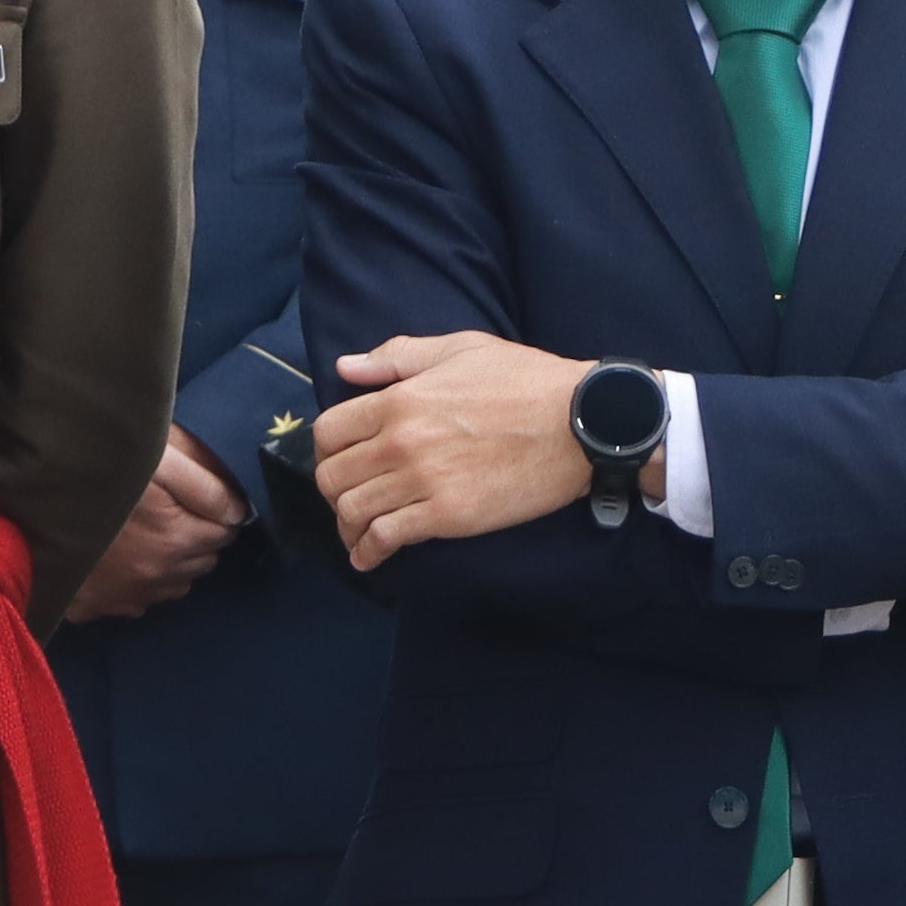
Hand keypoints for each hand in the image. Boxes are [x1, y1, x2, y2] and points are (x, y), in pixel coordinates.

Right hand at [67, 430, 249, 623]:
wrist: (22, 510)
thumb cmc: (94, 474)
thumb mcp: (159, 461)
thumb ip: (206, 485)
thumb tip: (239, 511)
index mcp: (177, 540)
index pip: (225, 531)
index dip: (215, 510)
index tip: (197, 495)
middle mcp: (158, 578)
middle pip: (202, 560)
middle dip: (196, 537)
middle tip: (171, 510)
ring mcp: (124, 598)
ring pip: (173, 584)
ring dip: (170, 563)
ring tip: (145, 533)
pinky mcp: (93, 608)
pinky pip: (134, 601)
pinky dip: (136, 584)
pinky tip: (118, 559)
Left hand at [311, 335, 600, 570]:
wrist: (579, 422)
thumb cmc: (525, 380)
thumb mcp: (460, 349)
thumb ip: (397, 357)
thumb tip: (346, 367)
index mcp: (400, 399)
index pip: (329, 431)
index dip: (326, 449)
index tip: (339, 459)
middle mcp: (402, 441)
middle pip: (333, 475)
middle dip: (333, 489)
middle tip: (348, 497)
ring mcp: (423, 480)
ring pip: (353, 510)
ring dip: (348, 525)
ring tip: (357, 531)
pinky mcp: (448, 515)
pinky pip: (386, 538)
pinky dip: (369, 552)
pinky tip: (369, 556)